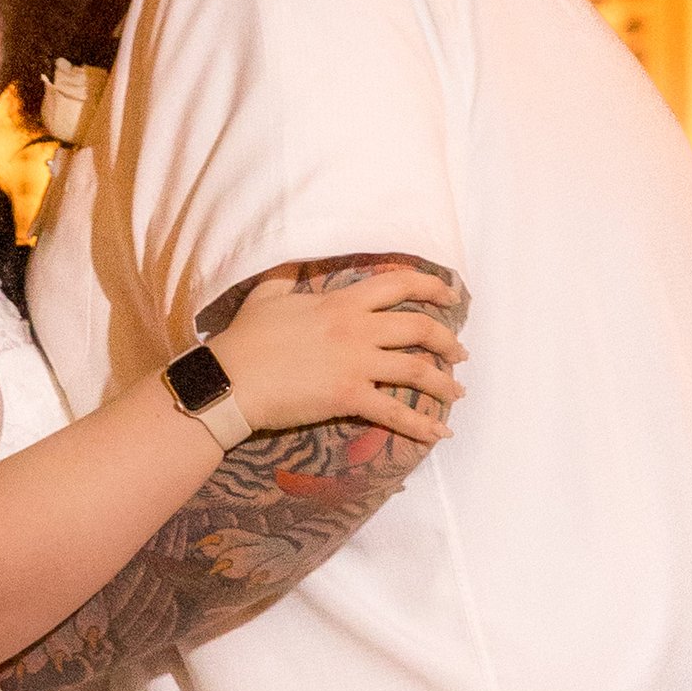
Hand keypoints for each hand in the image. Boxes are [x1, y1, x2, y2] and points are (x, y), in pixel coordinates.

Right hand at [210, 263, 464, 440]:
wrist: (230, 380)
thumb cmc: (246, 338)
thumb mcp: (268, 293)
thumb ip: (289, 275)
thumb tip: (294, 257)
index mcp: (342, 300)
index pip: (399, 284)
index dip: (432, 288)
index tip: (452, 296)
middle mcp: (357, 328)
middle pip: (420, 328)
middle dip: (448, 341)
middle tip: (460, 353)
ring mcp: (355, 363)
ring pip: (416, 370)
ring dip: (444, 383)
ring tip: (457, 393)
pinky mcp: (348, 397)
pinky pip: (395, 412)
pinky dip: (422, 424)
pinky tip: (439, 432)